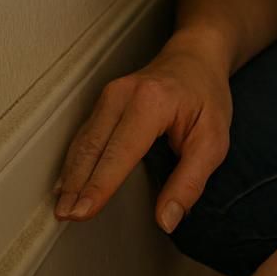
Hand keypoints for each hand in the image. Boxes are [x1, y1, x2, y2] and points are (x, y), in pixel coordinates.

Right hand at [52, 39, 232, 232]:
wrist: (196, 56)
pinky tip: (69, 182)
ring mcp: (110, 94)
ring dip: (71, 175)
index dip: (100, 185)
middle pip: (93, 147)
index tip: (83, 212)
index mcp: (152, 103)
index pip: (120, 152)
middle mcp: (124, 95)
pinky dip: (75, 160)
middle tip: (66, 216)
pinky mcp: (105, 99)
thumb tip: (167, 219)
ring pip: (83, 141)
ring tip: (63, 207)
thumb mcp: (213, 140)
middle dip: (77, 185)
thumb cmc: (207, 97)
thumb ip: (190, 181)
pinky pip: (85, 133)